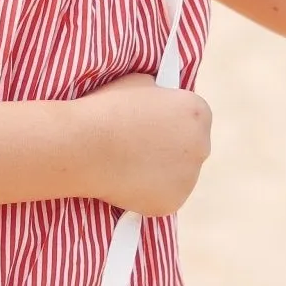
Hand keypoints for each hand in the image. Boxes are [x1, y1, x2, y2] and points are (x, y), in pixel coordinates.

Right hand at [73, 73, 211, 214]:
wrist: (84, 145)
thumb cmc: (107, 108)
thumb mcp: (140, 83)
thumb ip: (159, 94)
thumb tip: (160, 102)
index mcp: (198, 112)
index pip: (195, 118)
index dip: (172, 120)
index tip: (154, 125)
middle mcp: (201, 146)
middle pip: (191, 148)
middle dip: (171, 148)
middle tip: (141, 147)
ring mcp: (189, 178)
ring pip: (178, 175)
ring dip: (160, 172)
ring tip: (128, 164)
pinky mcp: (173, 203)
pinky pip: (163, 197)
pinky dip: (148, 193)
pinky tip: (126, 181)